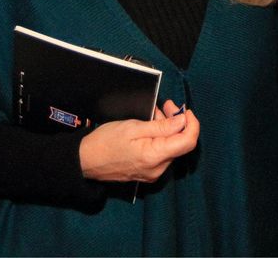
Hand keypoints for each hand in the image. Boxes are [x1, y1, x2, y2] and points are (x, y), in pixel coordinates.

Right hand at [78, 103, 198, 182]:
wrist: (85, 161)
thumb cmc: (106, 141)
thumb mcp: (133, 127)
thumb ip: (161, 126)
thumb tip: (183, 120)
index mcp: (155, 157)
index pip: (188, 142)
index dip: (192, 124)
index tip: (185, 110)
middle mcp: (158, 169)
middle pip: (180, 143)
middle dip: (177, 121)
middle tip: (166, 104)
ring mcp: (153, 172)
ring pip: (171, 147)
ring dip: (168, 128)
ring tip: (155, 113)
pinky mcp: (147, 172)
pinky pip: (162, 153)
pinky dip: (161, 137)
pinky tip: (151, 126)